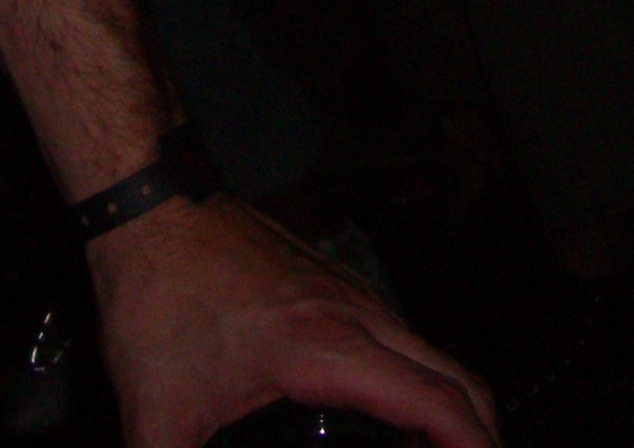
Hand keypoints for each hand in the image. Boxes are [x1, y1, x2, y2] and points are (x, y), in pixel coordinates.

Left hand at [88, 192, 498, 447]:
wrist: (152, 209)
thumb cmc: (159, 293)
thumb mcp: (158, 414)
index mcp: (327, 348)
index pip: (434, 401)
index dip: (472, 445)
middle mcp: (357, 315)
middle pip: (458, 377)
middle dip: (482, 433)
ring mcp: (353, 295)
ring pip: (432, 354)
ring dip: (452, 405)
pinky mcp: (337, 287)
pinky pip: (403, 337)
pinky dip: (420, 379)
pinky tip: (387, 413)